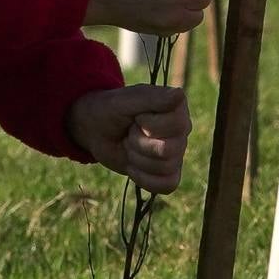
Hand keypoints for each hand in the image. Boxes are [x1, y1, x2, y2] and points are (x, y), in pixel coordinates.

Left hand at [67, 83, 190, 193]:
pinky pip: (167, 185)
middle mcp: (182, 130)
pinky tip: (133, 166)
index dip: (149, 125)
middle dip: (139, 143)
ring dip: (137, 158)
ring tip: (130, 145)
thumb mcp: (127, 100)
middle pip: (169, 149)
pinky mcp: (168, 172)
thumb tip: (180, 94)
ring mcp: (177, 152)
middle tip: (130, 132)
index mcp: (177, 107)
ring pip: (165, 167)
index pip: (176, 124)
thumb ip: (153, 98)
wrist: (95, 129)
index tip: (136, 117)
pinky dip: (144, 178)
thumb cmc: (111, 109)